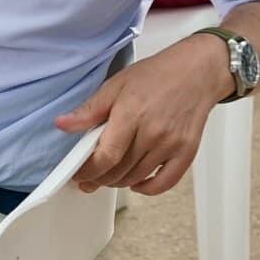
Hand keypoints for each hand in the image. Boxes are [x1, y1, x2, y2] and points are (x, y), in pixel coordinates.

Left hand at [54, 38, 228, 195]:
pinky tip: (136, 183)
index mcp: (132, 114)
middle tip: (89, 178)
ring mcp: (172, 144)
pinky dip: (148, 189)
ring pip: (137, 178)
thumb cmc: (158, 75)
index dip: (88, 171)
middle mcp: (153, 132)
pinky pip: (165, 182)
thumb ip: (90, 109)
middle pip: (119, 171)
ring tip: (108, 176)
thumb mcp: (117, 84)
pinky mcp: (186, 152)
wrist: (197, 71)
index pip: (106, 156)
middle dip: (99, 178)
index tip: (79, 174)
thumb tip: (62, 125)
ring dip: (118, 182)